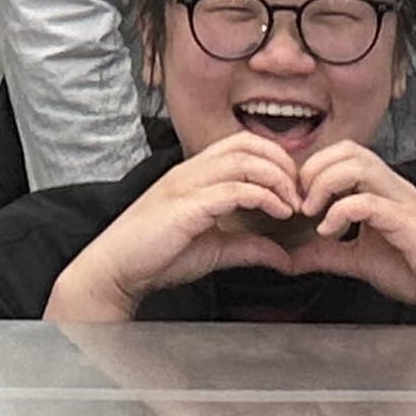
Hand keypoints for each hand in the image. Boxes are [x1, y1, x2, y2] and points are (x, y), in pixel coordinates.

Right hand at [46, 133, 308, 318]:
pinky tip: (277, 212)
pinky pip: (233, 189)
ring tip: (292, 204)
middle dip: (282, 163)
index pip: (241, 144)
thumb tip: (286, 258)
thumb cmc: (157, 256)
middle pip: (247, 144)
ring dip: (277, 179)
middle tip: (299, 193)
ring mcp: (186, 186)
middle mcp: (190, 171)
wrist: (115, 270)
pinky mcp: (185, 207)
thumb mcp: (214, 250)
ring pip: (243, 161)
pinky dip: (263, 196)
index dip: (275, 159)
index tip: (294, 189)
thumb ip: (249, 247)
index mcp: (194, 174)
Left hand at [291, 142, 415, 326]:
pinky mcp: (411, 225)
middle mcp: (393, 189)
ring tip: (312, 213)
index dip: (312, 169)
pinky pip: (370, 203)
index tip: (296, 199)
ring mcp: (404, 203)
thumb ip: (325, 254)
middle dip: (314, 170)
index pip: (343, 153)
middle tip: (299, 202)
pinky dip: (341, 212)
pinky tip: (329, 232)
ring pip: (359, 166)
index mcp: (382, 190)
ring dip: (325, 184)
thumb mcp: (359, 260)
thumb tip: (289, 258)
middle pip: (349, 149)